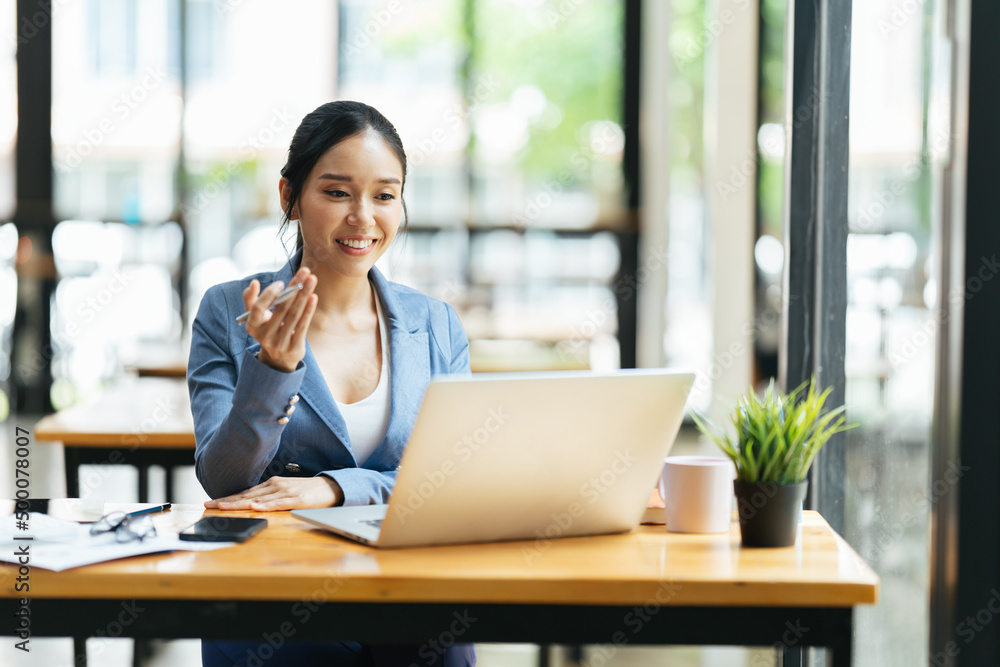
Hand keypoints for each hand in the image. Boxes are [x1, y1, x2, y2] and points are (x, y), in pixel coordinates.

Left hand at [206, 476, 344, 511]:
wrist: (332, 486)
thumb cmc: (308, 491)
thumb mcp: (286, 490)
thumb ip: (270, 496)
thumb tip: (251, 503)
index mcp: (272, 484)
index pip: (245, 492)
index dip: (228, 497)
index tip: (211, 502)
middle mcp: (276, 486)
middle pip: (247, 495)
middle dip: (227, 500)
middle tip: (209, 505)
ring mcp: (286, 492)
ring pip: (258, 499)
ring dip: (239, 503)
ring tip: (223, 507)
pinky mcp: (297, 500)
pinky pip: (278, 504)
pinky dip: (265, 505)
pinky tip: (254, 507)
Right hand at [244, 268, 318, 372]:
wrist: (278, 360)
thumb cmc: (267, 331)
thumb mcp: (256, 318)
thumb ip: (251, 300)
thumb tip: (253, 282)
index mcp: (253, 326)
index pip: (258, 308)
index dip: (269, 295)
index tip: (281, 282)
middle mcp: (265, 336)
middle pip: (281, 308)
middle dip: (294, 287)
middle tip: (305, 271)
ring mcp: (280, 343)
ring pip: (294, 315)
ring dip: (304, 295)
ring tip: (312, 279)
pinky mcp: (294, 348)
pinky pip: (302, 326)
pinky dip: (308, 311)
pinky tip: (314, 297)